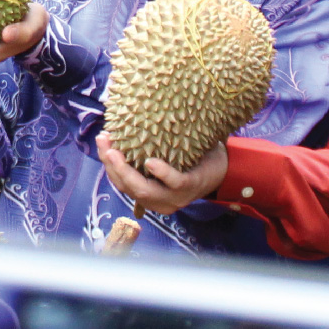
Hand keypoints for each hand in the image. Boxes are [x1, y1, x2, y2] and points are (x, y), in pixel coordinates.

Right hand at [97, 132, 225, 213]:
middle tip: (105, 144)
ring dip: (126, 171)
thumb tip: (120, 127)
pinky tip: (151, 162)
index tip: (101, 142)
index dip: (108, 165)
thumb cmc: (191, 159)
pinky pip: (173, 182)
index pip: (122, 184)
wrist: (226, 166)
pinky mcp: (190, 187)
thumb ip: (145, 151)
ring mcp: (175, 197)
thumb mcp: (165, 157)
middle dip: (112, 167)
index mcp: (150, 195)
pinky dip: (160, 172)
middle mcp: (159, 201)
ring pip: (143, 190)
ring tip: (116, 151)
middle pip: (128, 188)